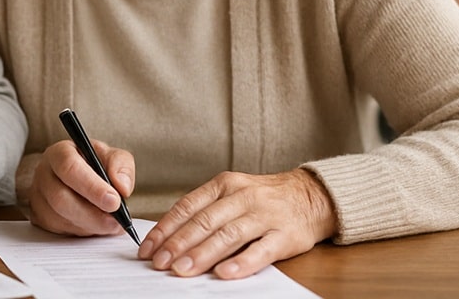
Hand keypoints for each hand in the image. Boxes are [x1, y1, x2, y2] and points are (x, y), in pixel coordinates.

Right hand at [25, 139, 135, 237]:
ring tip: (110, 224)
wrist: (77, 177)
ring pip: (60, 218)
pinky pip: (59, 230)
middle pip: (60, 198)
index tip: (114, 201)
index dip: (92, 187)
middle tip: (116, 221)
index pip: (69, 168)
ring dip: (89, 225)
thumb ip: (121, 166)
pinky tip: (95, 226)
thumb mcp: (112, 156)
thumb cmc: (93, 164)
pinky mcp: (40, 218)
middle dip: (92, 214)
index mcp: (59, 153)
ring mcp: (38, 197)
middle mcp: (43, 173)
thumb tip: (122, 187)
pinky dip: (82, 232)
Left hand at [138, 169, 335, 278]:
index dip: (165, 228)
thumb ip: (204, 211)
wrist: (311, 196)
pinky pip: (261, 250)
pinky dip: (241, 263)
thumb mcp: (231, 193)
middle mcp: (242, 197)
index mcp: (224, 185)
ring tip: (182, 270)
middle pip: (204, 221)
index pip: (187, 207)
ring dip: (202, 254)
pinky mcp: (285, 234)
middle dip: (178, 244)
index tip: (148, 248)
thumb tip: (168, 237)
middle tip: (159, 262)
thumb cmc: (263, 199)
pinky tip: (224, 274)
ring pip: (228, 235)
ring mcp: (264, 215)